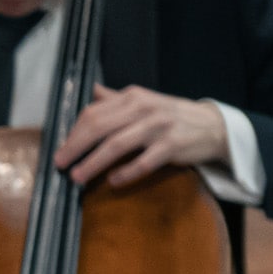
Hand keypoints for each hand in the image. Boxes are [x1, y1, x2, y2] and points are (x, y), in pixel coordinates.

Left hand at [55, 84, 229, 190]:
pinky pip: (143, 163)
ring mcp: (158, 127)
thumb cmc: (170, 116)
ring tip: (77, 177)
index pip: (93, 113)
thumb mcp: (142, 102)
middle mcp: (144, 108)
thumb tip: (88, 91)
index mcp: (132, 97)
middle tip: (60, 164)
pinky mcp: (172, 146)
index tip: (60, 149)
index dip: (73, 132)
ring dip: (93, 163)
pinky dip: (125, 174)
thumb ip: (114, 100)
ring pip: (117, 145)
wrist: (212, 125)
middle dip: (75, 147)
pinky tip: (113, 182)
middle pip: (99, 127)